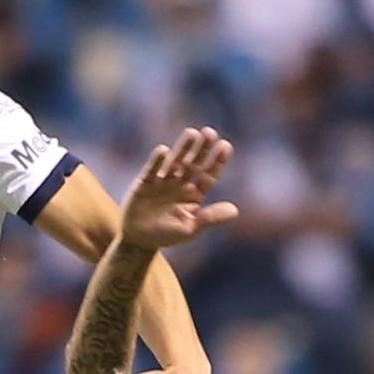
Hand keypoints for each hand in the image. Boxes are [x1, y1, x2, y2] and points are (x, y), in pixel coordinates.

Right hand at [120, 127, 237, 252]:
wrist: (138, 241)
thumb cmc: (167, 235)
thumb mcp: (191, 228)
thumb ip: (210, 217)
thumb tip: (235, 211)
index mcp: (194, 194)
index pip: (208, 175)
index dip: (217, 161)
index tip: (226, 146)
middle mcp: (180, 183)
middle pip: (193, 163)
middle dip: (201, 148)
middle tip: (210, 132)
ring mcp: (162, 181)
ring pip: (175, 161)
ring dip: (183, 148)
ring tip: (192, 133)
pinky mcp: (144, 182)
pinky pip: (152, 169)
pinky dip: (157, 161)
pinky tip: (163, 150)